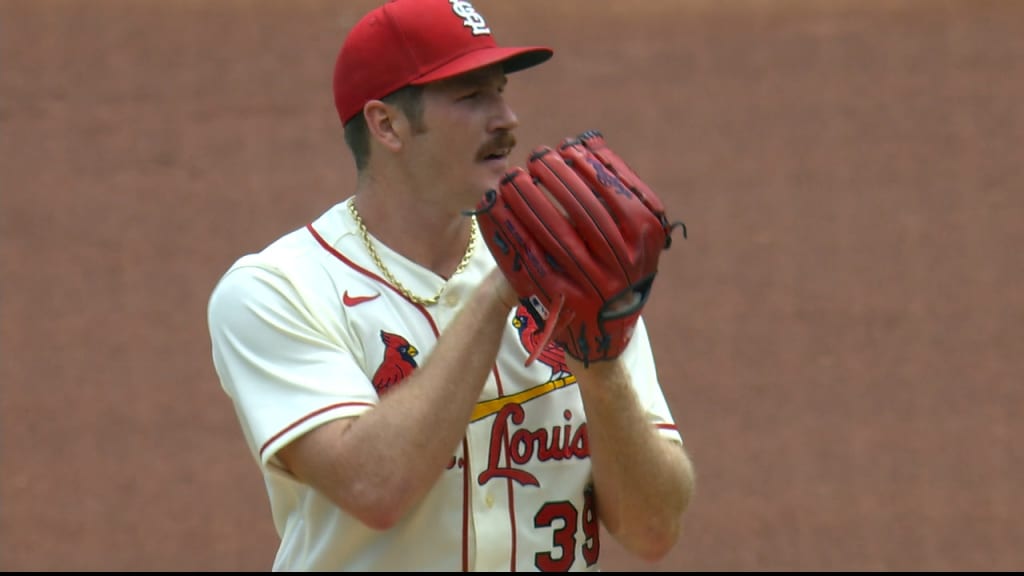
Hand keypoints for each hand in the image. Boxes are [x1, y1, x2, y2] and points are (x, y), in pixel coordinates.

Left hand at [471, 130, 686, 365]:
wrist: (603, 333)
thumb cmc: (617, 269)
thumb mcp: (634, 235)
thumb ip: (619, 192)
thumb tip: (586, 142)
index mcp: (645, 242)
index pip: (613, 194)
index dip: (586, 168)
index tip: (566, 148)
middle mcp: (621, 265)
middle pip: (583, 211)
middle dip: (556, 178)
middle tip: (536, 155)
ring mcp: (590, 284)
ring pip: (554, 233)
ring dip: (529, 199)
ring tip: (513, 176)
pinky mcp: (557, 298)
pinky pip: (528, 257)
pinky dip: (509, 228)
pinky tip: (495, 206)